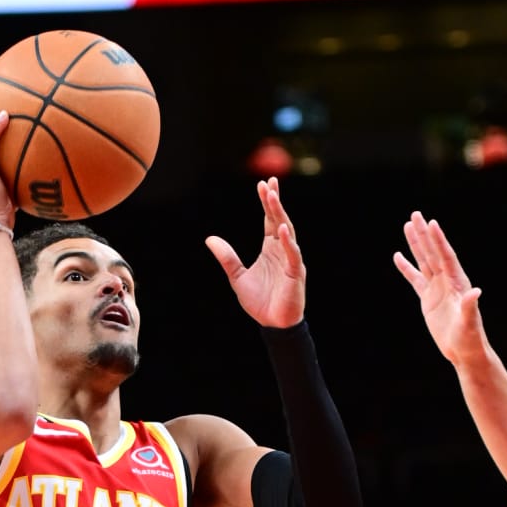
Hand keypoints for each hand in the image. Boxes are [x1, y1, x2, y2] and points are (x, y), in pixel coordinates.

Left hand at [205, 178, 306, 327]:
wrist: (272, 324)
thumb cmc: (259, 301)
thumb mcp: (237, 277)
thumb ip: (227, 257)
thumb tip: (210, 239)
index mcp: (270, 249)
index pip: (269, 221)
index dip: (266, 203)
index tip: (262, 184)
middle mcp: (282, 250)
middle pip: (279, 220)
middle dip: (274, 201)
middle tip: (269, 183)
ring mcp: (290, 260)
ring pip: (288, 232)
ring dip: (280, 214)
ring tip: (272, 197)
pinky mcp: (296, 273)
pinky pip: (293, 254)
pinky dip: (289, 242)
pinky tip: (282, 229)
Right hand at [393, 212, 483, 362]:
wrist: (464, 351)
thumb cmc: (470, 338)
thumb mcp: (470, 324)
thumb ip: (470, 308)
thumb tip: (476, 292)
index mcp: (457, 283)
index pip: (446, 256)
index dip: (439, 240)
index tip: (432, 223)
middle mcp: (447, 281)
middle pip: (433, 252)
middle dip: (424, 234)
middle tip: (415, 214)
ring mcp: (437, 289)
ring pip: (424, 261)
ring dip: (416, 244)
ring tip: (408, 225)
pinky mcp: (428, 299)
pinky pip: (415, 279)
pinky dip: (406, 267)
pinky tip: (398, 256)